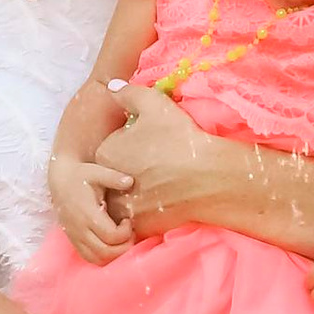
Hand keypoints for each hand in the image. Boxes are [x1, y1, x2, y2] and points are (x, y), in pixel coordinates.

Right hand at [48, 150, 133, 262]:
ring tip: (121, 240)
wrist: (60, 180)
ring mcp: (75, 237)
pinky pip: (89, 258)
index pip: (111, 236)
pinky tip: (111, 244)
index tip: (128, 220)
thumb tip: (130, 181)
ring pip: (98, 259)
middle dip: (124, 246)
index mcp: (87, 214)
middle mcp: (80, 230)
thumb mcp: (97, 171)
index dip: (126, 232)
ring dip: (114, 254)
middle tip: (129, 233)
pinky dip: (103, 257)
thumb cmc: (81, 175)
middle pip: (106, 252)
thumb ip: (113, 177)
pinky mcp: (74, 241)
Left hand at [95, 79, 219, 234]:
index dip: (130, 145)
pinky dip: (148, 212)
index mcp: (104, 153)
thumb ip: (128, 92)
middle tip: (157, 165)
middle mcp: (107, 184)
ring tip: (162, 184)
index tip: (149, 144)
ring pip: (124, 199)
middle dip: (129, 171)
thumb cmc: (179, 138)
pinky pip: (138, 219)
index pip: (110, 149)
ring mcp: (123, 209)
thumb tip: (111, 86)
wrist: (208, 177)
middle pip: (114, 175)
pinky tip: (166, 200)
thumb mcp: (153, 104)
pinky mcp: (140, 227)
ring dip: (137, 194)